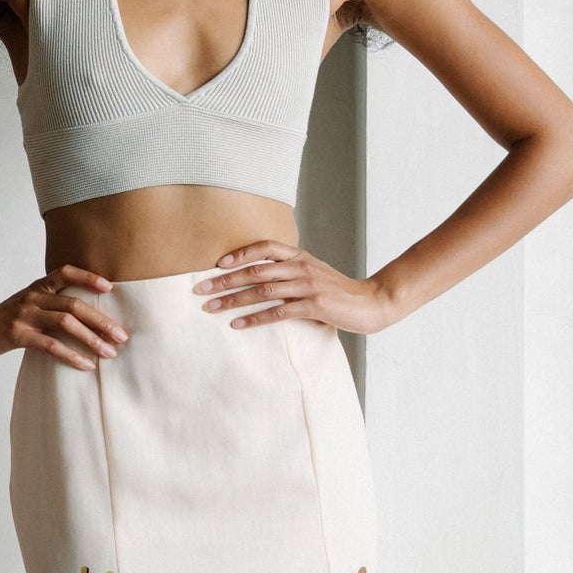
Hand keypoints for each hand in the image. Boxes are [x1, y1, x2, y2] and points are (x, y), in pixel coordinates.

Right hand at [0, 264, 129, 370]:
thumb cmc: (3, 321)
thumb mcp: (26, 305)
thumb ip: (49, 304)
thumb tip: (85, 317)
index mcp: (36, 288)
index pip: (65, 272)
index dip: (88, 277)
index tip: (110, 287)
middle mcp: (32, 297)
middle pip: (73, 304)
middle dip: (101, 320)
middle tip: (122, 336)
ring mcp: (24, 315)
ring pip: (66, 323)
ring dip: (91, 339)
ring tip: (109, 353)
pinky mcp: (17, 335)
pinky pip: (50, 345)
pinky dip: (71, 355)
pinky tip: (86, 365)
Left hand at [194, 241, 396, 333]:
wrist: (371, 303)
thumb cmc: (337, 290)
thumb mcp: (313, 273)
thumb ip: (290, 271)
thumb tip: (258, 276)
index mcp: (299, 256)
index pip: (264, 247)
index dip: (239, 254)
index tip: (217, 265)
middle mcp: (301, 267)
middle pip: (255, 271)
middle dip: (225, 281)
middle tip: (201, 290)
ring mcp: (308, 286)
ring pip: (262, 291)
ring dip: (233, 300)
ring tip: (211, 308)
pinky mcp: (314, 306)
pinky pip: (278, 313)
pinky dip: (254, 319)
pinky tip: (238, 324)